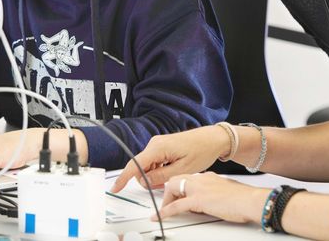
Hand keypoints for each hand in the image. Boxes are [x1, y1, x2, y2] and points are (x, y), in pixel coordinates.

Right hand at [111, 125, 229, 192]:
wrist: (212, 139)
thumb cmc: (201, 150)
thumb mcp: (182, 170)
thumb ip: (161, 176)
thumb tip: (146, 181)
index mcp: (158, 148)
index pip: (135, 165)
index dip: (124, 178)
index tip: (116, 188)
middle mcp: (155, 144)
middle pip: (140, 168)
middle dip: (148, 179)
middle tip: (166, 183)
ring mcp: (158, 144)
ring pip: (147, 166)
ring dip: (155, 175)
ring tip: (173, 175)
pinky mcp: (162, 147)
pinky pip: (154, 162)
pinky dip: (159, 170)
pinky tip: (171, 171)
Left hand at [157, 172, 267, 223]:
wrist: (251, 200)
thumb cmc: (244, 199)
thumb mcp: (226, 192)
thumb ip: (215, 193)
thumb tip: (210, 202)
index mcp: (209, 176)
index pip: (188, 178)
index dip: (180, 187)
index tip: (177, 194)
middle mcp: (202, 179)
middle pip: (176, 179)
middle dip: (170, 191)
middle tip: (167, 203)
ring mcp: (199, 188)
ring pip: (173, 188)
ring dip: (166, 200)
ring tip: (163, 210)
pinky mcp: (198, 200)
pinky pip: (176, 206)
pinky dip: (165, 211)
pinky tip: (159, 216)